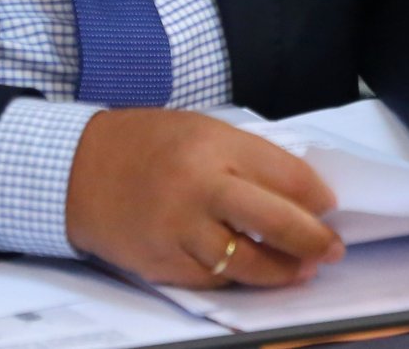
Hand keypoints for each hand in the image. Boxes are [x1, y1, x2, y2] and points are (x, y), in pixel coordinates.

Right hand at [66, 108, 343, 287]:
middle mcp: (199, 187)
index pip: (286, 174)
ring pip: (249, 263)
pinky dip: (237, 277)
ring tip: (301, 269)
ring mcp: (180, 229)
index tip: (329, 206)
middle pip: (276, 221)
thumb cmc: (144, 144)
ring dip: (283, 270)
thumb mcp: (199, 129)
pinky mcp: (163, 262)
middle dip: (313, 240)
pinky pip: (214, 279)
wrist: (77, 170)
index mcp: (213, 145)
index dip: (317, 195)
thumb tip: (298, 190)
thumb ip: (245, 156)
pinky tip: (251, 272)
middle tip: (331, 247)